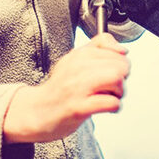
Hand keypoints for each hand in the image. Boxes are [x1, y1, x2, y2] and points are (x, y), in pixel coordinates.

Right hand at [3, 34, 129, 142]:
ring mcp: (77, 87)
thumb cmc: (59, 88)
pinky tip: (104, 107)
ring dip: (119, 92)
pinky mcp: (78, 107)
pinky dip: (114, 106)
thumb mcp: (75, 59)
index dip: (120, 63)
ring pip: (117, 79)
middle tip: (111, 87)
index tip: (110, 72)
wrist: (36, 111)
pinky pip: (111, 103)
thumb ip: (99, 47)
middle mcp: (78, 67)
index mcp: (79, 54)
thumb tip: (123, 50)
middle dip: (123, 78)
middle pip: (121, 64)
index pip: (116, 50)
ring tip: (108, 96)